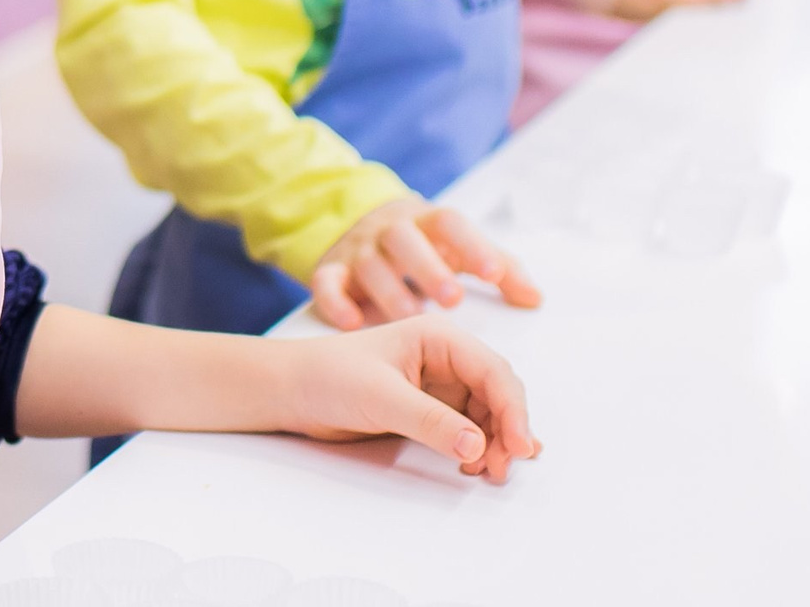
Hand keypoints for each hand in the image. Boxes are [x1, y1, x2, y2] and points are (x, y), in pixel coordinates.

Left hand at [272, 316, 542, 481]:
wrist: (289, 390)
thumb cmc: (326, 376)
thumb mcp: (380, 397)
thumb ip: (430, 420)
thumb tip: (477, 445)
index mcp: (438, 337)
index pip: (493, 372)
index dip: (513, 410)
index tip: (520, 446)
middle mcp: (444, 357)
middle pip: (496, 395)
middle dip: (506, 431)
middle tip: (501, 469)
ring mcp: (438, 384)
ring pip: (486, 416)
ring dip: (493, 444)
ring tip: (487, 473)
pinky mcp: (428, 408)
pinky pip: (466, 428)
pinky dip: (476, 447)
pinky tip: (475, 465)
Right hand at [309, 198, 541, 329]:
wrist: (357, 228)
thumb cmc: (423, 248)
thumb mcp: (458, 249)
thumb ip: (499, 269)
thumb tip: (535, 298)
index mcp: (426, 224)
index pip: (449, 224)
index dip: (472, 246)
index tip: (494, 274)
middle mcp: (390, 233)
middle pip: (406, 239)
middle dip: (429, 267)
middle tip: (452, 298)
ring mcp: (357, 251)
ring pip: (368, 263)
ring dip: (389, 289)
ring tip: (409, 315)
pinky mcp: (330, 271)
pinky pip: (325, 282)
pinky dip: (334, 301)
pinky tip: (351, 323)